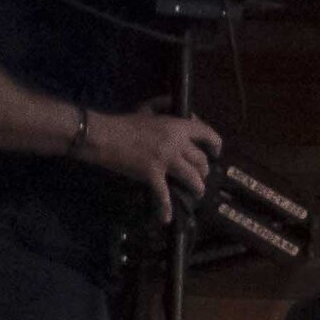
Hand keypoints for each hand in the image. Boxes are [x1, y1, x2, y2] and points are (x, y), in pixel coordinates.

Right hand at [83, 106, 219, 219]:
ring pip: (191, 177)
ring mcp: (166, 160)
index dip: (215, 144)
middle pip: (201, 160)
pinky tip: (166, 218)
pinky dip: (165, 207)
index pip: (207, 134)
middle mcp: (177, 144)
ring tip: (197, 192)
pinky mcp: (152, 174)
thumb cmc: (124, 122)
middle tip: (201, 175)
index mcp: (178, 127)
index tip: (216, 152)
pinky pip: (163, 194)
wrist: (103, 136)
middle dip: (204, 169)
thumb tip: (175, 102)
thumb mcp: (147, 108)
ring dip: (197, 187)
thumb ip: (164, 105)